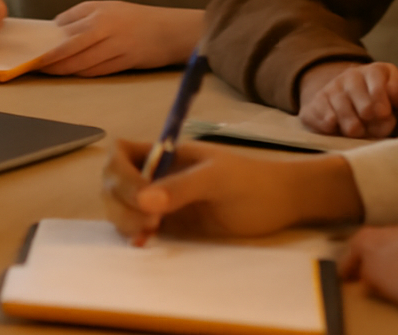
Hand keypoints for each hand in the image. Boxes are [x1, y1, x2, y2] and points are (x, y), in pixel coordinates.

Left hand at [36, 2, 199, 75]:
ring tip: (48, 72)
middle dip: (50, 59)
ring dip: (63, 69)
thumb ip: (82, 16)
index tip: (33, 48)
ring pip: (82, 62)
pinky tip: (72, 74)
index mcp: (99, 11)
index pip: (65, 26)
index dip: (48, 40)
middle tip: (34, 65)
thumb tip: (56, 28)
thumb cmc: (136, 18)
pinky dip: (82, 73)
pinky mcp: (125, 61)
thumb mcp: (108, 7)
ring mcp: (116, 45)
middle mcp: (106, 27)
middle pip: (70, 47)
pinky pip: (97, 71)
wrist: (170, 30)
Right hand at [101, 138, 361, 245]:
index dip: (119, 172)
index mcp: (165, 154)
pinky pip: (140, 226)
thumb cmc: (252, 181)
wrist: (282, 204)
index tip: (137, 193)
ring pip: (123, 206)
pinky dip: (135, 234)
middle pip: (115, 182)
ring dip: (125, 220)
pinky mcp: (172, 224)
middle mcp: (158, 175)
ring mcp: (163, 200)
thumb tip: (143, 202)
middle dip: (121, 202)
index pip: (121, 153)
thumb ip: (181, 187)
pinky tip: (144, 243)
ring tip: (147, 234)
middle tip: (147, 223)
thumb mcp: (217, 179)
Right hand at [298, 61, 397, 137]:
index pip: (372, 78)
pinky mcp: (318, 108)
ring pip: (332, 104)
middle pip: (348, 92)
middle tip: (375, 128)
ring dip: (347, 122)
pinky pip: (313, 113)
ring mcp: (332, 91)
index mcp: (376, 71)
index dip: (376, 96)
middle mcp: (351, 77)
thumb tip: (391, 88)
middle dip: (362, 114)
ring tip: (359, 132)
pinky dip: (323, 124)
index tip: (384, 113)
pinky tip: (336, 130)